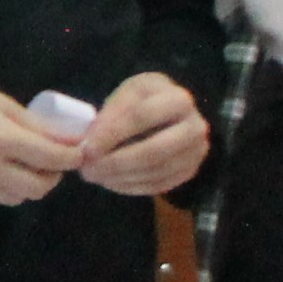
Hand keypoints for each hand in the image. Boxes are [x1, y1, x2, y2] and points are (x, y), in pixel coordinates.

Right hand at [0, 67, 78, 205]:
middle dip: (54, 174)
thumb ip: (34, 124)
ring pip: (21, 198)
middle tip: (54, 158)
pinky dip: (12, 188)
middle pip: (39, 187)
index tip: (82, 150)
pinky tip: (6, 169)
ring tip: (29, 164)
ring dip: (33, 184)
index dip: (73, 156)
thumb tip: (71, 139)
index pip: (51, 159)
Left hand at [73, 70, 209, 197]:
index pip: (141, 117)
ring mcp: (196, 152)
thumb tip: (88, 147)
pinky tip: (110, 182)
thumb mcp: (126, 95)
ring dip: (120, 178)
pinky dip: (130, 186)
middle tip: (87, 169)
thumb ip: (108, 116)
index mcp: (178, 99)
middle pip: (154, 151)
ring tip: (93, 175)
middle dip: (116, 163)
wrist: (170, 112)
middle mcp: (195, 127)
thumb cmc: (144, 100)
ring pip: (155, 172)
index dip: (111, 134)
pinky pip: (159, 185)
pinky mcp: (190, 170)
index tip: (86, 149)